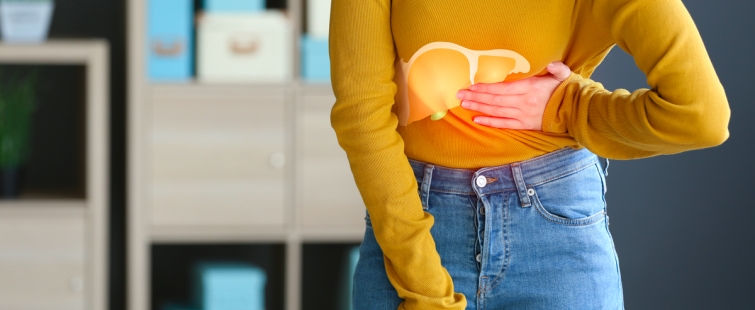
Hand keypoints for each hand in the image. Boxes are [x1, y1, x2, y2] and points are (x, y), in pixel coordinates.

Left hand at [456, 61, 571, 129]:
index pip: (503, 88)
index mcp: (530, 88)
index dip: (486, 88)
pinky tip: (476, 120)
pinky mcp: (524, 125)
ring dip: (479, 108)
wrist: (575, 112)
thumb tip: (551, 65)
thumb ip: (557, 69)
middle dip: (476, 97)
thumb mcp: (564, 76)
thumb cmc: (566, 91)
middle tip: (459, 95)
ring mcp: (523, 115)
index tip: (471, 86)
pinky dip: (489, 123)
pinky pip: (504, 124)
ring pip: (496, 112)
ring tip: (464, 104)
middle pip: (495, 100)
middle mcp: (523, 103)